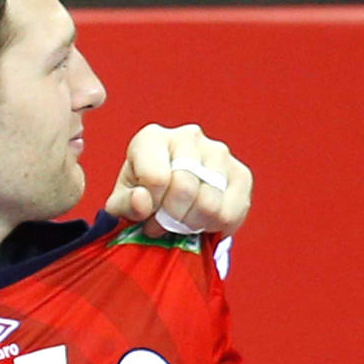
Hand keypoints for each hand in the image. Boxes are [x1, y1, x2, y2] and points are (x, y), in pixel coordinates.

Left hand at [97, 121, 249, 240]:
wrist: (169, 198)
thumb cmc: (141, 197)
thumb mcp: (122, 204)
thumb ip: (126, 204)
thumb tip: (142, 199)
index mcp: (152, 138)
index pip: (157, 178)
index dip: (151, 206)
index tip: (147, 211)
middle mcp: (188, 136)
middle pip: (185, 189)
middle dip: (171, 217)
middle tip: (163, 223)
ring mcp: (219, 152)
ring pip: (209, 204)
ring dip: (192, 223)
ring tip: (181, 220)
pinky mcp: (241, 173)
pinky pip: (230, 213)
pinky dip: (214, 226)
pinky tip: (202, 221)